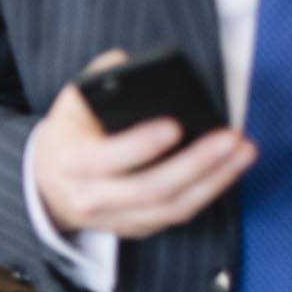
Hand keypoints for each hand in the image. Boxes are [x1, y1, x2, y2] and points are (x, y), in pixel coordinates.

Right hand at [34, 49, 254, 238]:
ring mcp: (115, 219)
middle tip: (230, 138)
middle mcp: (91, 198)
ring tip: (242, 152)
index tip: (175, 125)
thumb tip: (127, 63)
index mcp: (70, 162)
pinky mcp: (136, 229)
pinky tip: (229, 169)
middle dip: (196, 164)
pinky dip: (208, 192)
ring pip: (171, 208)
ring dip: (213, 181)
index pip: (107, 159)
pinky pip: (177, 215)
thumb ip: (95, 81)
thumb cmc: (68, 136)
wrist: (49, 185)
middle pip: (150, 189)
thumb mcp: (69, 105)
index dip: (142, 145)